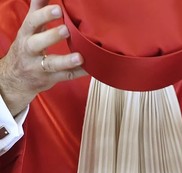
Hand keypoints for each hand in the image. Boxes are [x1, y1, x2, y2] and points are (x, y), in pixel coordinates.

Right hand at [0, 0, 86, 115]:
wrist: (14, 78)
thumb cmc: (26, 48)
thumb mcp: (29, 29)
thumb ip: (37, 11)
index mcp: (26, 34)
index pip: (32, 22)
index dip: (44, 15)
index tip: (58, 9)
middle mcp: (30, 51)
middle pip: (37, 43)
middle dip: (51, 36)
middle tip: (66, 29)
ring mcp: (39, 67)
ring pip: (51, 64)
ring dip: (66, 61)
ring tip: (80, 57)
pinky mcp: (49, 79)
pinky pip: (65, 76)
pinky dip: (78, 73)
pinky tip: (90, 68)